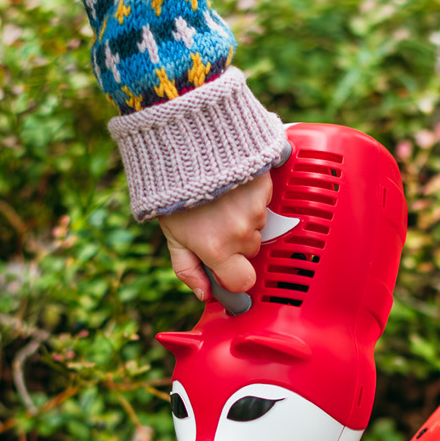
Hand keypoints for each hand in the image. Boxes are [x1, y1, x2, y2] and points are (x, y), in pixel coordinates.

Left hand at [158, 172, 271, 299]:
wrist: (186, 147)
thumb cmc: (175, 195)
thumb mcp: (174, 237)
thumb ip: (188, 270)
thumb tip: (205, 294)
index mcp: (217, 249)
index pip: (243, 281)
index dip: (235, 277)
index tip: (227, 269)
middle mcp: (240, 233)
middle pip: (250, 251)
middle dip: (236, 242)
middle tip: (215, 223)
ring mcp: (256, 209)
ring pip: (258, 226)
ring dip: (244, 217)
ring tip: (222, 201)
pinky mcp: (265, 188)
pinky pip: (265, 202)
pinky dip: (252, 197)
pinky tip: (234, 187)